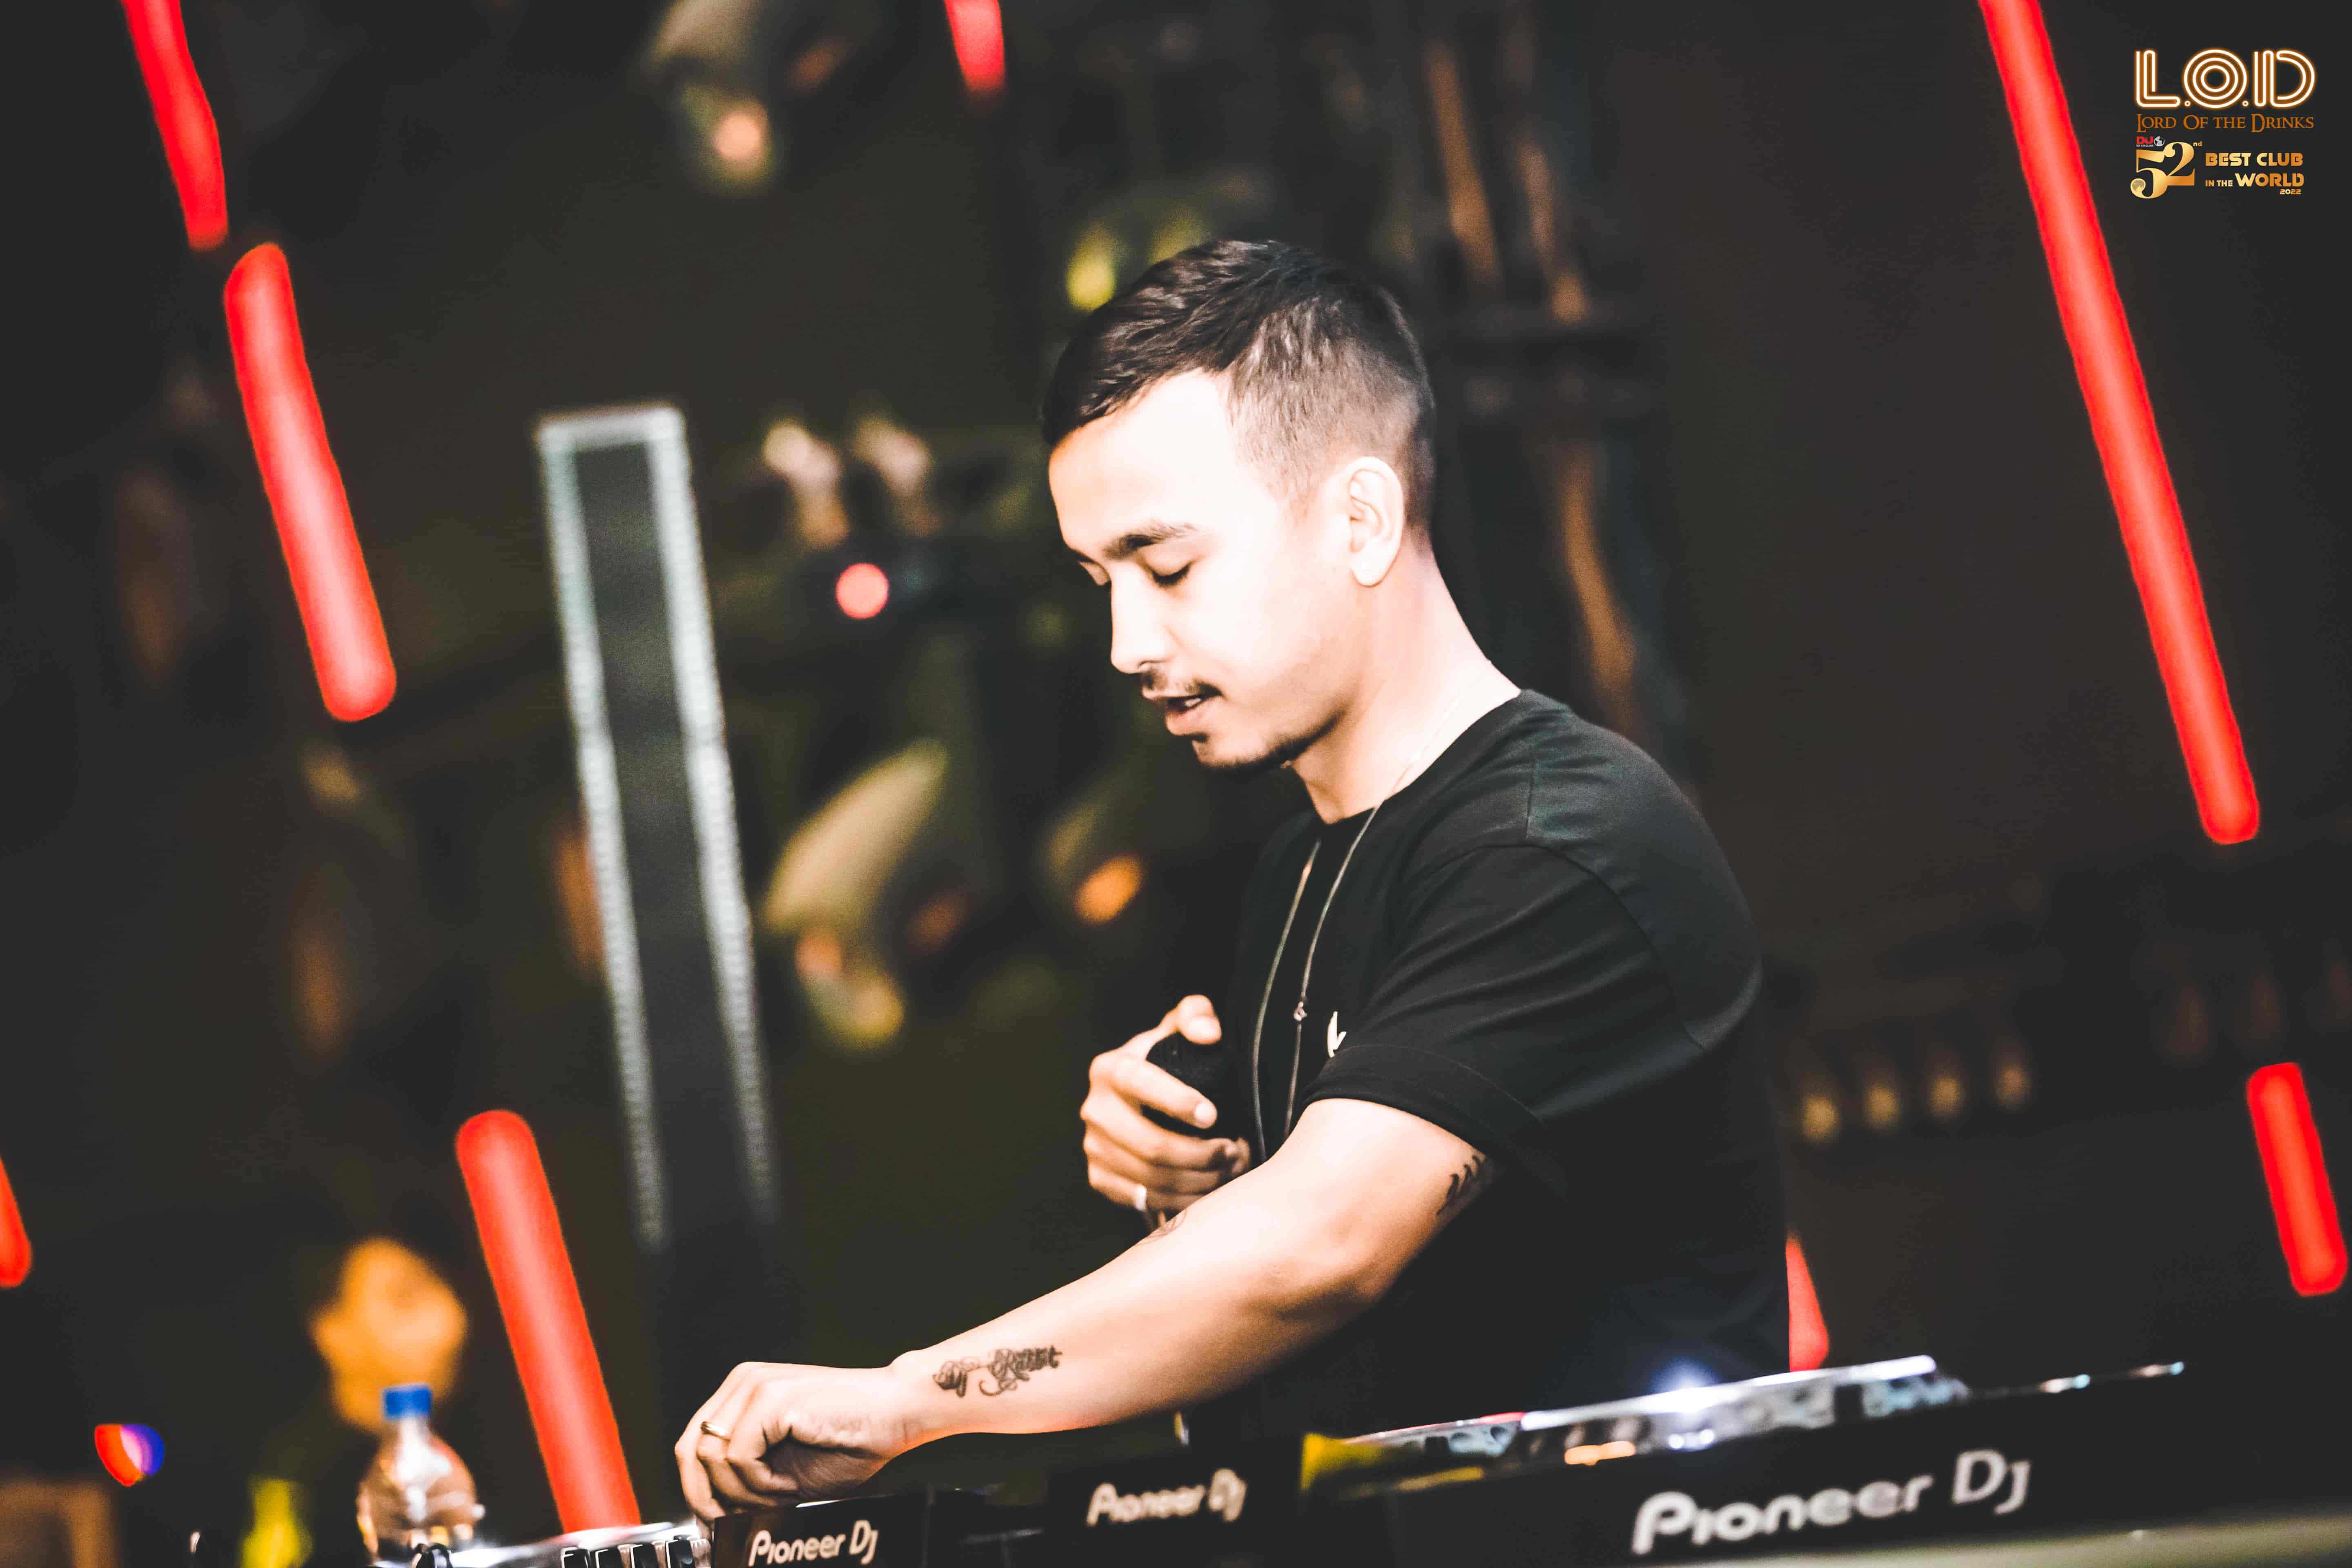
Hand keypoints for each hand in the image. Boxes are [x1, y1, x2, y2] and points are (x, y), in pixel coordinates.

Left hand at [675, 1362, 925, 1517]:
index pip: (692, 1444)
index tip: (716, 1517)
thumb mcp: (782, 1465)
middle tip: (741, 1514)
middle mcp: (742, 1383)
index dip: (697, 1489)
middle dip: (709, 1496)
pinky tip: (789, 1483)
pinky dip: (761, 1483)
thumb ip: (744, 1475)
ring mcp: (755, 1386)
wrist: (896, 1414)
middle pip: (689, 1450)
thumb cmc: (850, 1439)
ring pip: (711, 1458)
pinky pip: (738, 1457)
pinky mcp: (770, 1398)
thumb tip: (709, 1509)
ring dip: (744, 1491)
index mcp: (743, 1393)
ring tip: (780, 1492)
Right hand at [1081, 995, 1249, 1214]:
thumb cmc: (1167, 1061)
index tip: (1213, 1114)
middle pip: (1150, 1144)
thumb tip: (1208, 1033)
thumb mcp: (1179, 1029)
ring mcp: (1094, 1147)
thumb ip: (1196, 1016)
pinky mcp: (1099, 1178)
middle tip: (1235, 1152)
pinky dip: (1180, 1201)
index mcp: (1111, 1068)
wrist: (1138, 1098)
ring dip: (1198, 1181)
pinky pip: (1142, 1200)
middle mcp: (1095, 1109)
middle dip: (1201, 1154)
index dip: (1177, 1101)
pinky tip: (1207, 1190)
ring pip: (1150, 1177)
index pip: (1140, 1084)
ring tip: (1229, 1170)